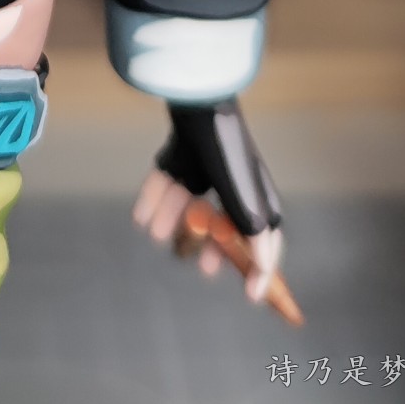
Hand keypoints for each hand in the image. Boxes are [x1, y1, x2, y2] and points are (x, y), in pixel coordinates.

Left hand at [133, 166, 284, 303]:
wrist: (197, 110)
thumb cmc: (228, 159)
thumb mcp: (248, 209)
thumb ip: (257, 244)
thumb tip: (262, 276)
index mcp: (253, 193)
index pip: (262, 237)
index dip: (258, 265)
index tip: (250, 294)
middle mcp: (230, 181)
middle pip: (221, 223)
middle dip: (212, 245)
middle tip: (205, 267)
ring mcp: (202, 167)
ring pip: (188, 204)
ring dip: (174, 220)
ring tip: (160, 233)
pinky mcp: (177, 155)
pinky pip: (165, 182)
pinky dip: (155, 198)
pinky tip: (142, 217)